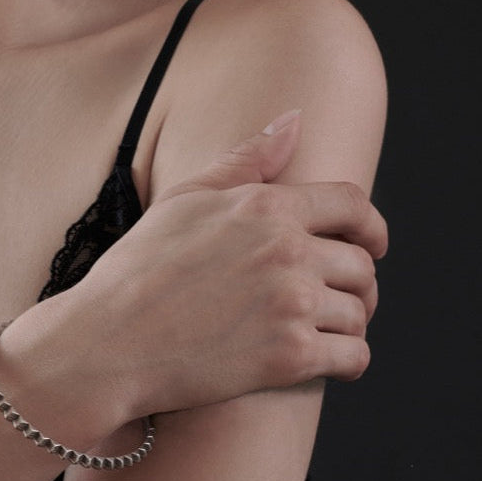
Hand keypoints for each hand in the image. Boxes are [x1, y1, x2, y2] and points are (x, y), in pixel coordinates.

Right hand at [76, 111, 387, 417]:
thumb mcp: (185, 199)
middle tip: (339, 300)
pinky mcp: (291, 357)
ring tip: (322, 331)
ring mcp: (292, 304)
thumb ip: (246, 159)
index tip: (373, 245)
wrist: (108, 342)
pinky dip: (347, 362)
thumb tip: (294, 118)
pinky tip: (325, 361)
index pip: (352, 204)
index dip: (371, 226)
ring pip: (359, 313)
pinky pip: (354, 358)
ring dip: (347, 325)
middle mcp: (287, 250)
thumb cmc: (138, 269)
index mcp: (265, 206)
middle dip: (356, 284)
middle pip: (361, 265)